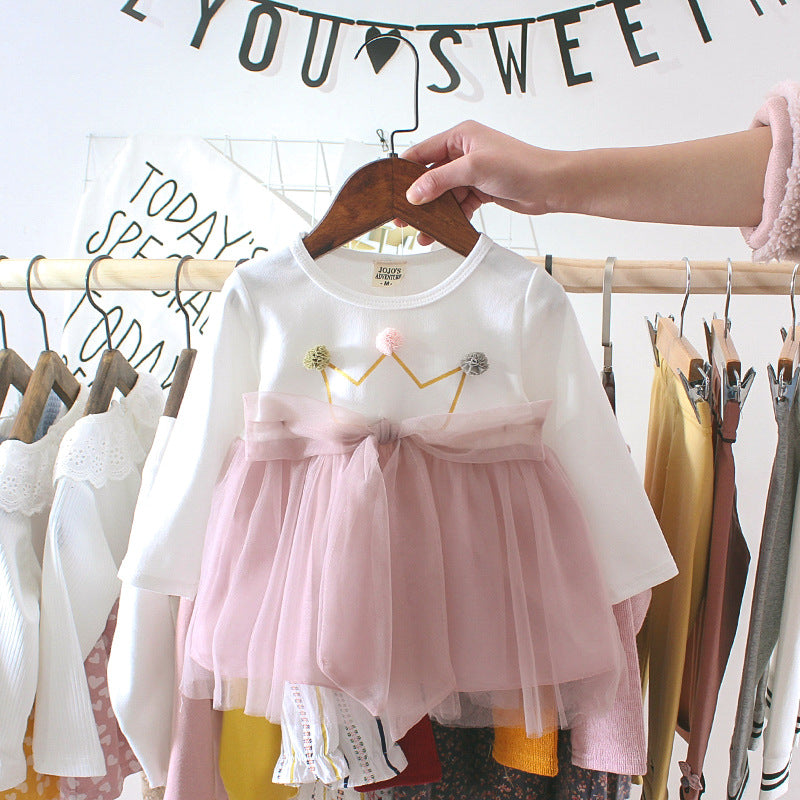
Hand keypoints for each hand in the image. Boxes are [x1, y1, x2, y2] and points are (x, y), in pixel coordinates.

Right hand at [393, 120, 563, 244]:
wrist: (550, 185)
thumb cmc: (521, 165)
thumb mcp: (474, 169)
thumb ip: (441, 180)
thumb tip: (414, 192)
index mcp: (460, 136)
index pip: (422, 152)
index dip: (404, 172)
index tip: (390, 190)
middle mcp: (464, 152)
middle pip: (431, 176)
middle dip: (417, 198)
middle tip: (402, 217)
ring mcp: (472, 172)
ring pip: (444, 194)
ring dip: (434, 213)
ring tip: (422, 232)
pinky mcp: (480, 190)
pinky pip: (458, 205)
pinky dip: (450, 218)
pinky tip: (442, 232)